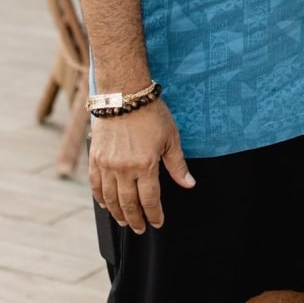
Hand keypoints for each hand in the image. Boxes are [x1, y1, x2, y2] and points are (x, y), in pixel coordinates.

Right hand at [89, 99, 194, 232]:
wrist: (124, 94)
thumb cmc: (151, 113)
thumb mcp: (171, 137)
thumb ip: (177, 164)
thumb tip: (189, 184)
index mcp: (145, 165)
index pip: (150, 200)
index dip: (154, 214)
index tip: (157, 223)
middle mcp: (124, 169)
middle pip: (129, 204)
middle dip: (136, 219)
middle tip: (140, 228)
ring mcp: (107, 165)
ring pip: (110, 199)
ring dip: (118, 213)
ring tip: (124, 221)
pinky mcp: (95, 158)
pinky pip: (95, 185)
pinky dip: (100, 198)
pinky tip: (106, 204)